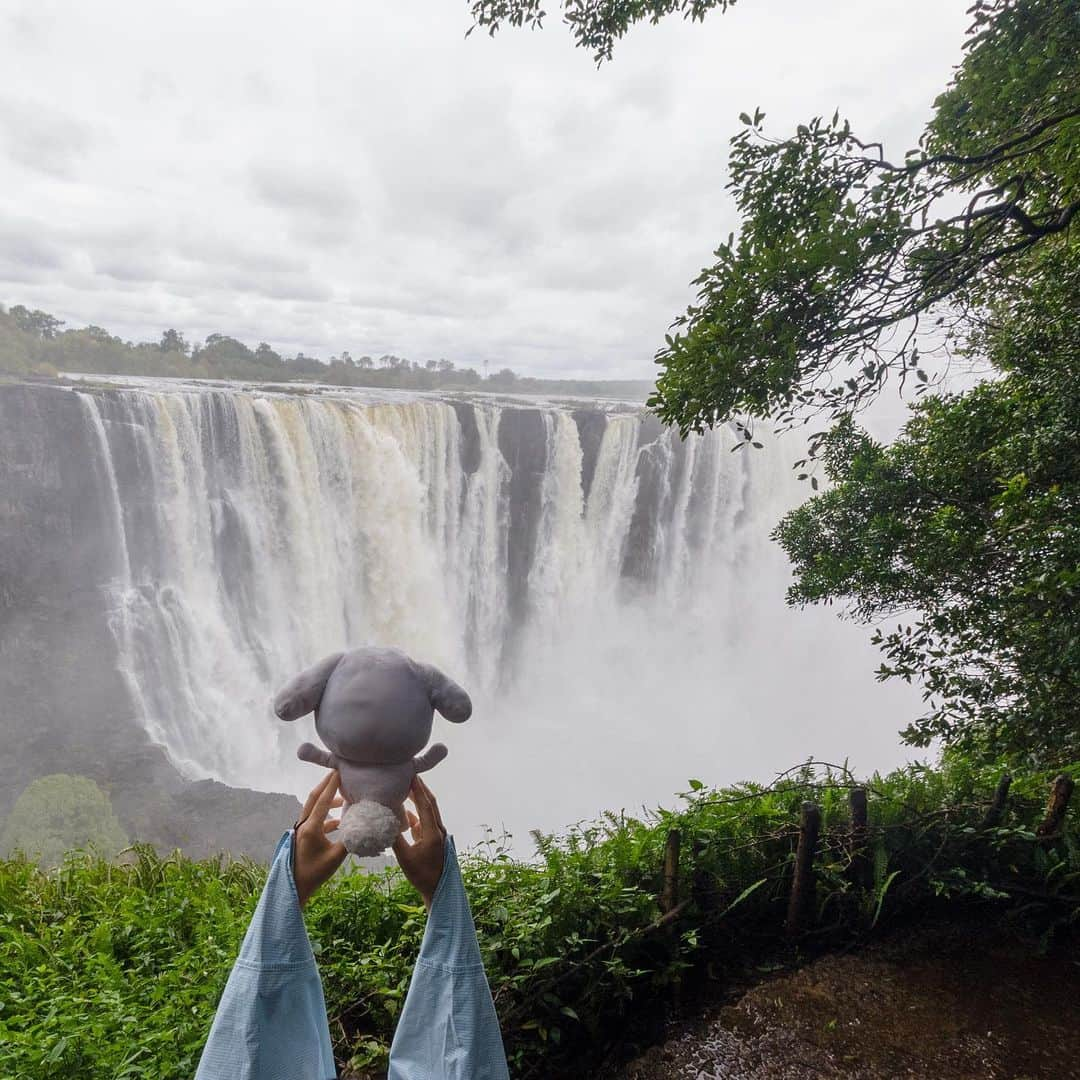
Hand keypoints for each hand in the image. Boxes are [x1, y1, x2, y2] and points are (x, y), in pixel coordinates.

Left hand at [293, 770, 346, 906]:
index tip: (339, 771)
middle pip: (315, 798)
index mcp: (311, 827)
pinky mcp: (303, 836)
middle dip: (326, 785)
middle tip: (338, 774)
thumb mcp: (336, 857)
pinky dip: (327, 815)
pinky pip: (315, 819)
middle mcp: (304, 824)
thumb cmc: (314, 873)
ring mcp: (302, 829)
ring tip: (342, 798)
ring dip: (327, 800)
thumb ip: (350, 840)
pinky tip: (339, 821)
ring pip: (314, 808)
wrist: (294, 887)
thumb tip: (366, 827)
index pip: (323, 800)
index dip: (332, 785)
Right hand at [393, 775, 446, 909]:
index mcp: (433, 832)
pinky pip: (424, 822)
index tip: (411, 775)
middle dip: (420, 789)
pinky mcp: (432, 839)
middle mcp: (438, 829)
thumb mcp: (405, 858)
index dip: (419, 789)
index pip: (426, 805)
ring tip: (405, 788)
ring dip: (418, 800)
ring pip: (427, 812)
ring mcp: (436, 834)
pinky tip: (404, 812)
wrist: (438, 889)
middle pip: (430, 803)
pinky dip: (415, 814)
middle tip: (409, 775)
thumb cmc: (422, 875)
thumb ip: (394, 838)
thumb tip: (382, 821)